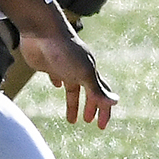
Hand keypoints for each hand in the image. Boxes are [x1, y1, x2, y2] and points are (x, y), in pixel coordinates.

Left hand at [0, 0, 118, 128]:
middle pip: (87, 91)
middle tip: (87, 121)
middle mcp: (79, 69)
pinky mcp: (49, 63)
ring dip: (73, 102)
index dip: (103, 111)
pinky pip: (56, 74)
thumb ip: (97, 89)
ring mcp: (64, 65)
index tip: (101, 127)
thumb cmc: (64, 51)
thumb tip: (116, 102)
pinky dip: (58, 81)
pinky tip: (56, 84)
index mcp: (89, 71)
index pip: (101, 94)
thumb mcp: (83, 73)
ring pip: (72, 86)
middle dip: (89, 107)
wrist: (42, 31)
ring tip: (71, 118)